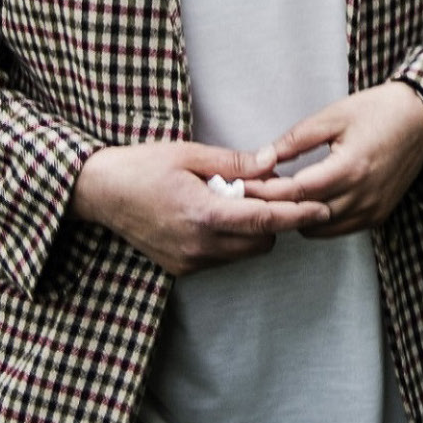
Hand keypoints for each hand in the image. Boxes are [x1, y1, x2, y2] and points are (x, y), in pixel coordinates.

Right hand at [70, 139, 282, 275]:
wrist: (100, 193)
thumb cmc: (143, 167)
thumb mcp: (190, 154)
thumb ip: (234, 163)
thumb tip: (271, 163)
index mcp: (203, 215)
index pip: (264, 221)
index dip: (297, 215)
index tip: (322, 208)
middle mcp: (199, 246)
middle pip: (260, 241)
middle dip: (272, 219)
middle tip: (263, 189)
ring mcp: (188, 262)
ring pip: (242, 252)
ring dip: (250, 229)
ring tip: (231, 198)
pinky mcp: (180, 268)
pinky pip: (221, 257)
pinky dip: (229, 238)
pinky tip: (214, 212)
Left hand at [250, 81, 422, 237]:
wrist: (421, 119)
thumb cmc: (376, 111)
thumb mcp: (333, 115)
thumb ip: (296, 139)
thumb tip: (262, 157)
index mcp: (349, 168)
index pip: (296, 192)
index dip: (266, 192)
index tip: (244, 186)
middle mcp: (361, 196)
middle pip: (304, 215)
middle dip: (275, 207)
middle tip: (254, 195)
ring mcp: (371, 210)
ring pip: (319, 229)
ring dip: (297, 216)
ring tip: (279, 197)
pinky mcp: (377, 216)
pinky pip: (338, 229)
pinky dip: (319, 220)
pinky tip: (308, 202)